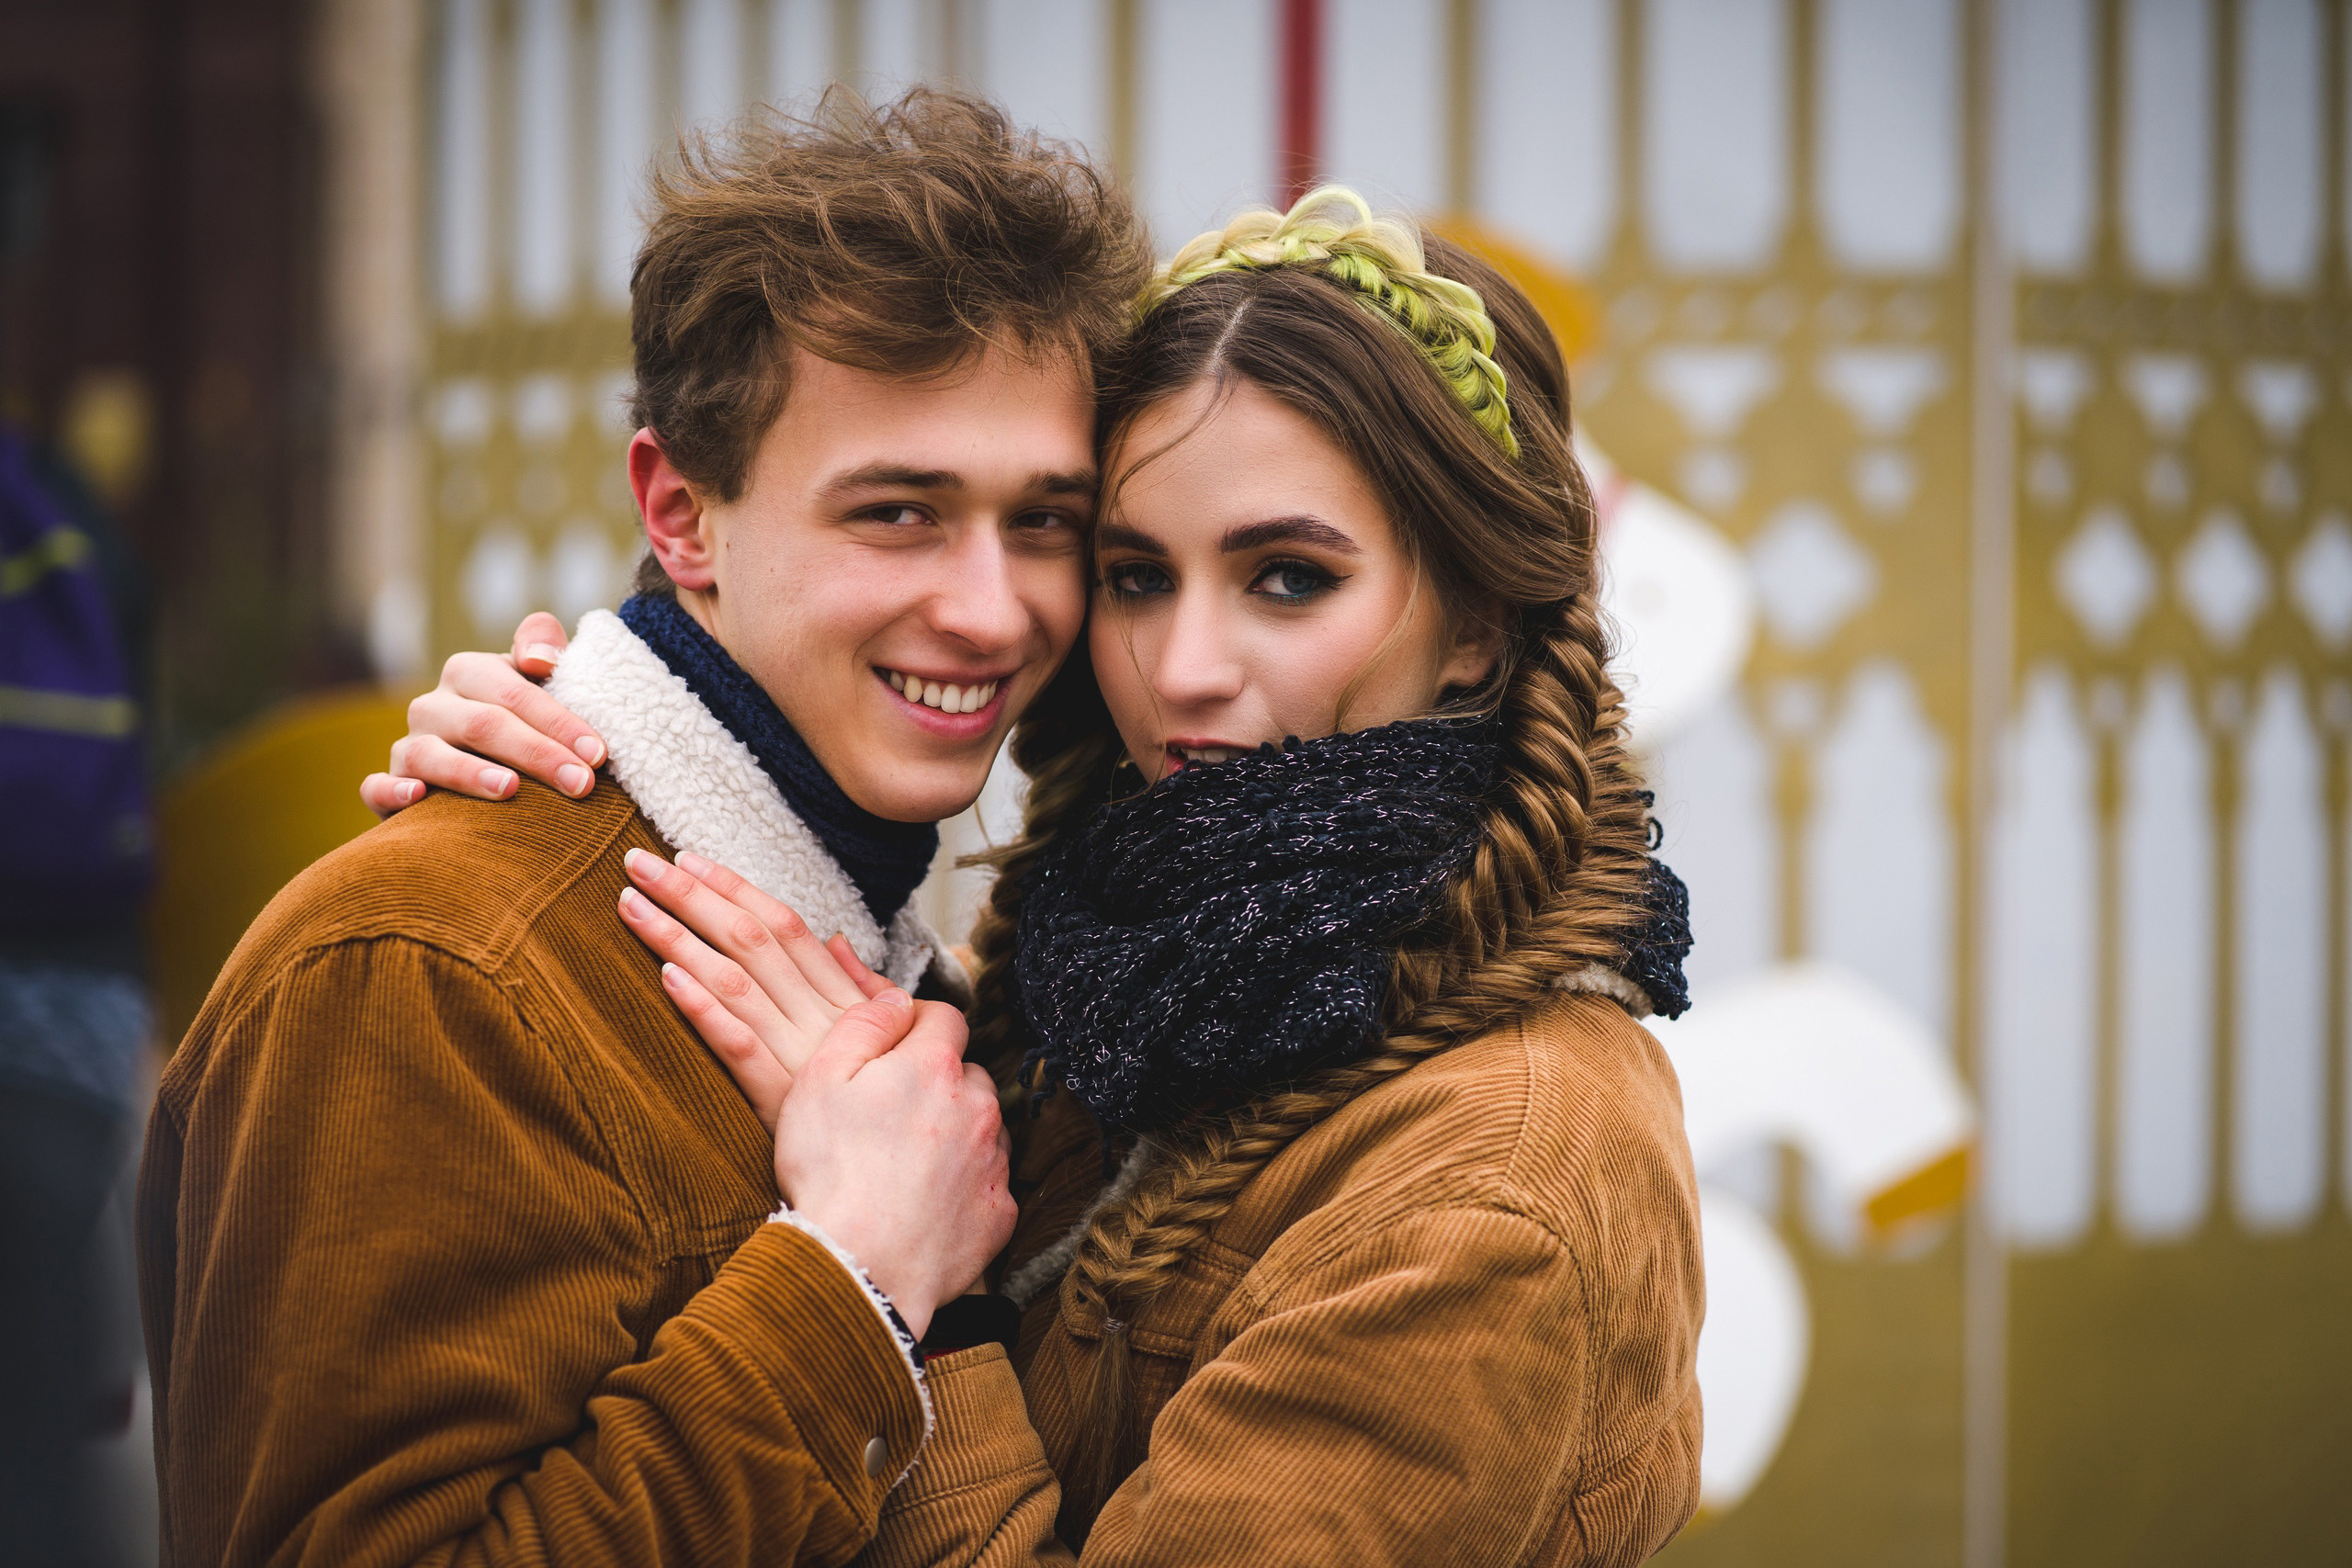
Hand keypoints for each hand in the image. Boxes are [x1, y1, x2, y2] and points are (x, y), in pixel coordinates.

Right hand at [360, 612, 606, 816]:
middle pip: (482, 725)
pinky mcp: (389, 784)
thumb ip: (543, 646)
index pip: (515, 694)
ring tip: (510, 790)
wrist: (490, 760)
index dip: (559, 722)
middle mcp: (432, 706)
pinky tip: (417, 797)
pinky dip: (391, 791)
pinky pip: (376, 786)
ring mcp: (408, 745)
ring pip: (428, 755)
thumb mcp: (540, 678)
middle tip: (581, 784)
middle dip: (536, 754)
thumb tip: (540, 659)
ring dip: (469, 773)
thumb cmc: (526, 718)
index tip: (598, 754)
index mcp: (468, 672)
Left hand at [618, 848, 889, 1126]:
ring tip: (632, 906)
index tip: (688, 858)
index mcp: (841, 997)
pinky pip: (737, 1045)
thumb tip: (836, 939)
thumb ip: (860, 985)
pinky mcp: (779, 1097)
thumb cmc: (880, 1098)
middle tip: (640, 863)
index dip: (734, 887)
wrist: (891, 1167)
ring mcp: (799, 1054)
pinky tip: (666, 977)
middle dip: (692, 896)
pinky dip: (703, 1007)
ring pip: (735, 981)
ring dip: (679, 938)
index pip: (783, 925)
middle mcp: (819, 1016)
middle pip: (750, 941)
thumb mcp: (885, 1036)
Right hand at [776, 992, 1013, 1337]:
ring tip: (906, 1163)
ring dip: (956, 1133)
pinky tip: (926, 1203)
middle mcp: (977, 1107)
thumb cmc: (830, 1172)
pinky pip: (988, 1183)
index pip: (945, 1017)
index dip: (918, 1025)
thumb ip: (863, 1023)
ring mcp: (992, 1163)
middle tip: (892, 1114)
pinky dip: (965, 1185)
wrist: (859, 1268)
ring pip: (983, 1127)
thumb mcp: (820, 1077)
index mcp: (934, 1067)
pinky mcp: (1000, 1213)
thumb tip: (895, 998)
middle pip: (967, 1074)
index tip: (894, 1048)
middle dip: (938, 1083)